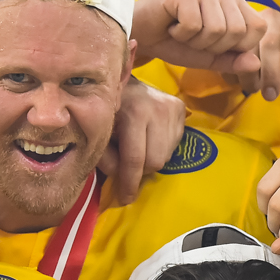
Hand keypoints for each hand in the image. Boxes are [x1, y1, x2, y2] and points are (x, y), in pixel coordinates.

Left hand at [98, 77, 184, 205]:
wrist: (121, 80)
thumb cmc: (105, 110)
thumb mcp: (99, 133)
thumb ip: (106, 157)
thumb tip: (117, 180)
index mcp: (134, 112)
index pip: (135, 159)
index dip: (129, 183)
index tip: (125, 199)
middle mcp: (158, 108)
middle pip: (154, 162)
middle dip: (139, 171)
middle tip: (127, 168)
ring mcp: (172, 107)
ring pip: (165, 156)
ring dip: (150, 160)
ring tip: (137, 148)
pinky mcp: (181, 108)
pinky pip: (174, 145)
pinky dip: (160, 148)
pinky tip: (148, 138)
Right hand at [130, 0, 266, 77]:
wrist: (139, 35)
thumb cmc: (173, 44)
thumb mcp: (207, 58)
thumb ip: (232, 61)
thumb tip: (256, 64)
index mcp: (234, 4)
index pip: (258, 28)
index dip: (237, 47)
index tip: (212, 45)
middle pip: (236, 31)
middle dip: (211, 46)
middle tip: (192, 38)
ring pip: (216, 29)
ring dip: (194, 41)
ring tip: (181, 32)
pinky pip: (193, 25)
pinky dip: (179, 34)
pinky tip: (170, 26)